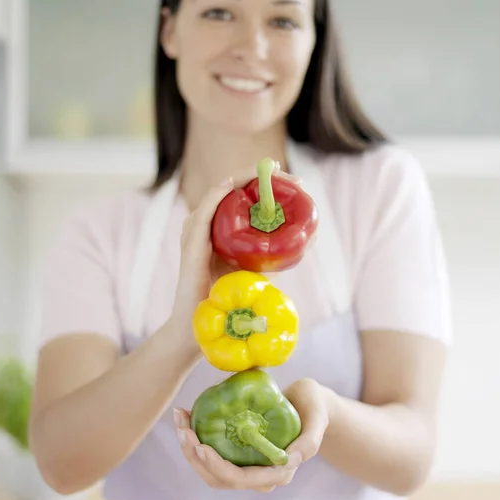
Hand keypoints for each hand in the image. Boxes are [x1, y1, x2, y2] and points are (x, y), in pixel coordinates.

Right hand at [169, 163, 301, 334]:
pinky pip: (204, 212)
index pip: (242, 195)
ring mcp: (196, 232)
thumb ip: (274, 253)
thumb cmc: (227, 297)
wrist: (199, 325)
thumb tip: (308, 238)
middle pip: (233, 188)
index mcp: (219, 227)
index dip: (266, 182)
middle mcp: (206, 224)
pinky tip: (233, 185)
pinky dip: (218, 195)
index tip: (295, 181)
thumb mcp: (257, 268)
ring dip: (244, 178)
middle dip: (261, 175)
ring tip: (269, 173)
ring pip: (219, 193)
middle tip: (290, 176)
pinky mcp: (191, 243)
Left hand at [172, 377, 328, 492]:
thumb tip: (288, 459)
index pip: (243, 479)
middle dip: (196, 456)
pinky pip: (213, 454)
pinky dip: (196, 439)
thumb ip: (310, 440)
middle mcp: (261, 475)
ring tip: (180, 420)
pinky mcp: (238, 453)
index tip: (201, 444)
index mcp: (279, 471)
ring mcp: (248, 465)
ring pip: (211, 470)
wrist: (308, 403)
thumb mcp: (318, 417)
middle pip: (220, 478)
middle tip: (183, 428)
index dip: (218, 466)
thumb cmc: (313, 407)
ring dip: (190, 449)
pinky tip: (188, 418)